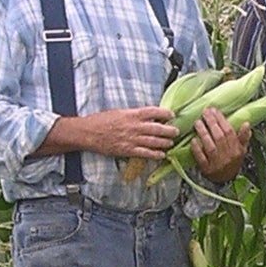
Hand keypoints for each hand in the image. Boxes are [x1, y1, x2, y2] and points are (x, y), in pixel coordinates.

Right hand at [46, 105, 176, 161]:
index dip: (165, 113)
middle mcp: (134, 126)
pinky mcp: (127, 150)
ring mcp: (131, 139)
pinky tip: (162, 155)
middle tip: (177, 131)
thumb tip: (147, 116)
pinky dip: (155, 154)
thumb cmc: (102, 120)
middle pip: (157, 128)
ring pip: (153, 141)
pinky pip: (145, 153)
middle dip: (169, 130)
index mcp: (132, 114)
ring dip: (165, 142)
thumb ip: (133, 114)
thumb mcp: (119, 112)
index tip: (172, 114)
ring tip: (171, 142)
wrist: (88, 132)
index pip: (153, 111)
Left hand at [189, 107, 249, 181]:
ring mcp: (217, 163)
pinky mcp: (207, 170)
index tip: (214, 110)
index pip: (229, 132)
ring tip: (197, 122)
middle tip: (204, 112)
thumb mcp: (242, 150)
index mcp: (237, 150)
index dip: (221, 120)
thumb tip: (247, 123)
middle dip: (211, 123)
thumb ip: (244, 137)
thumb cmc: (233, 162)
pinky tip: (193, 141)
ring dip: (203, 133)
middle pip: (219, 137)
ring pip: (210, 146)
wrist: (226, 180)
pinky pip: (202, 159)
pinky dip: (197, 150)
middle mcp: (228, 156)